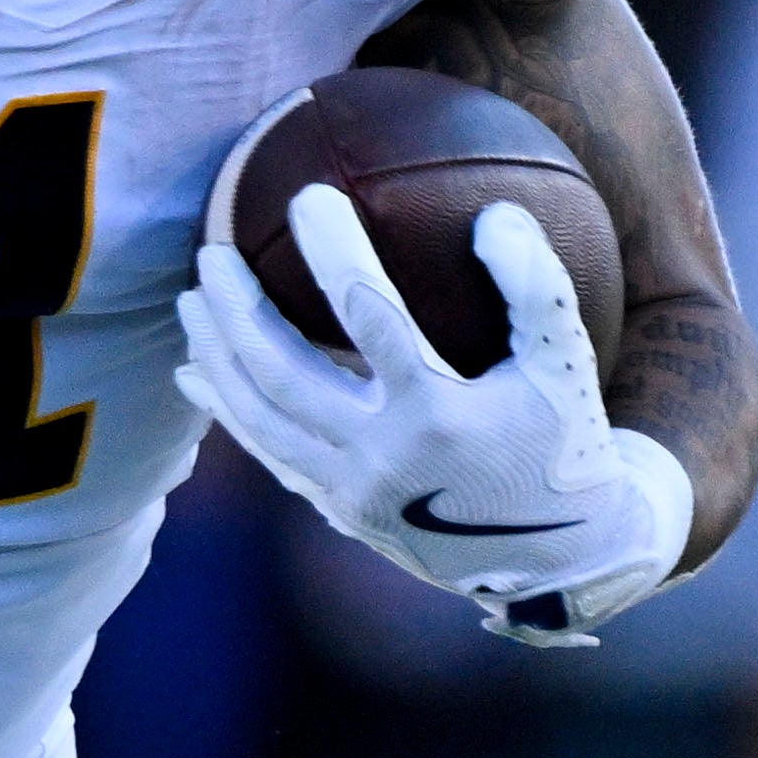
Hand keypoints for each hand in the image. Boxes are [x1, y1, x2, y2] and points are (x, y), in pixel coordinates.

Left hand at [174, 182, 691, 647]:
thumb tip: (491, 215)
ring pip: (260, 420)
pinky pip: (271, 456)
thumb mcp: (566, 362)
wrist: (560, 559)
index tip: (308, 197)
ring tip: (192, 302)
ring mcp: (355, 494)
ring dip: (216, 358)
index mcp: (439, 415)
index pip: (369, 314)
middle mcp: (384, 459)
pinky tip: (198, 374)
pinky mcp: (342, 515)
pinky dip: (230, 412)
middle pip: (283, 373)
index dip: (333, 250)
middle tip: (210, 251)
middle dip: (237, 309)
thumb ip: (535, 285)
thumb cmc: (563, 441)